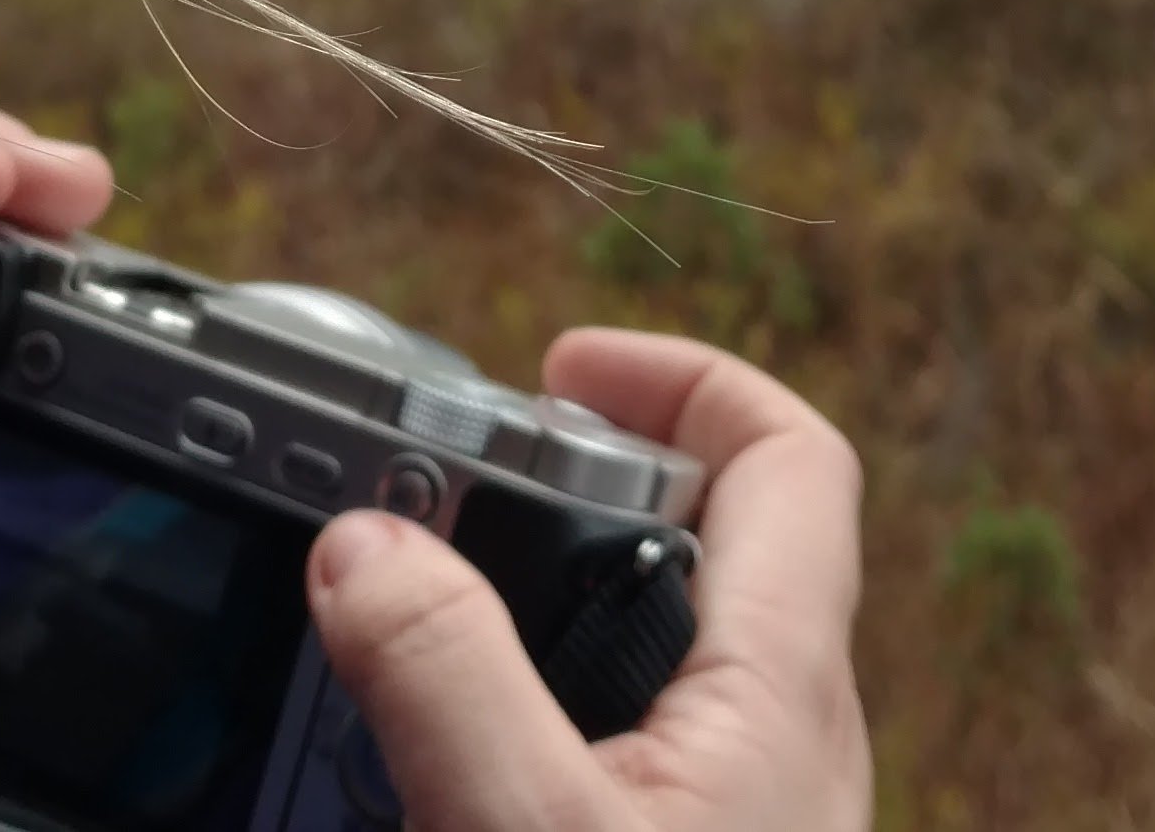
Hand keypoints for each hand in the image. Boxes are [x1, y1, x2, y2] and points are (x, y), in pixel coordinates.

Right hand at [307, 331, 869, 831]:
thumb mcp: (526, 827)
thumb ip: (446, 679)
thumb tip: (366, 541)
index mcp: (781, 689)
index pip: (788, 458)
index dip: (682, 378)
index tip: (556, 368)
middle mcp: (785, 734)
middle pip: (706, 539)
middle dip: (567, 496)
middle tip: (437, 506)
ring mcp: (745, 803)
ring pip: (654, 649)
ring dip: (534, 612)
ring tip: (405, 629)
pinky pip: (625, 739)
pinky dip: (531, 710)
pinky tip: (432, 757)